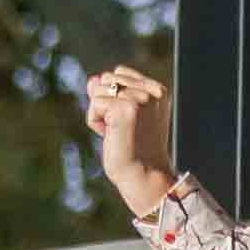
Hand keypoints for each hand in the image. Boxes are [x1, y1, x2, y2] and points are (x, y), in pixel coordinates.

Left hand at [84, 64, 177, 214]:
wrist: (142, 176)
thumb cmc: (132, 149)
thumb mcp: (120, 114)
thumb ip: (108, 93)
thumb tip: (92, 79)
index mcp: (158, 89)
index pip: (118, 73)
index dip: (113, 98)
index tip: (128, 121)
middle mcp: (152, 91)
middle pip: (106, 78)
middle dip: (104, 103)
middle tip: (121, 129)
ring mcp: (141, 99)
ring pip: (98, 89)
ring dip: (99, 113)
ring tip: (117, 132)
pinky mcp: (127, 108)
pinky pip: (95, 104)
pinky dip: (95, 121)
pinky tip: (111, 135)